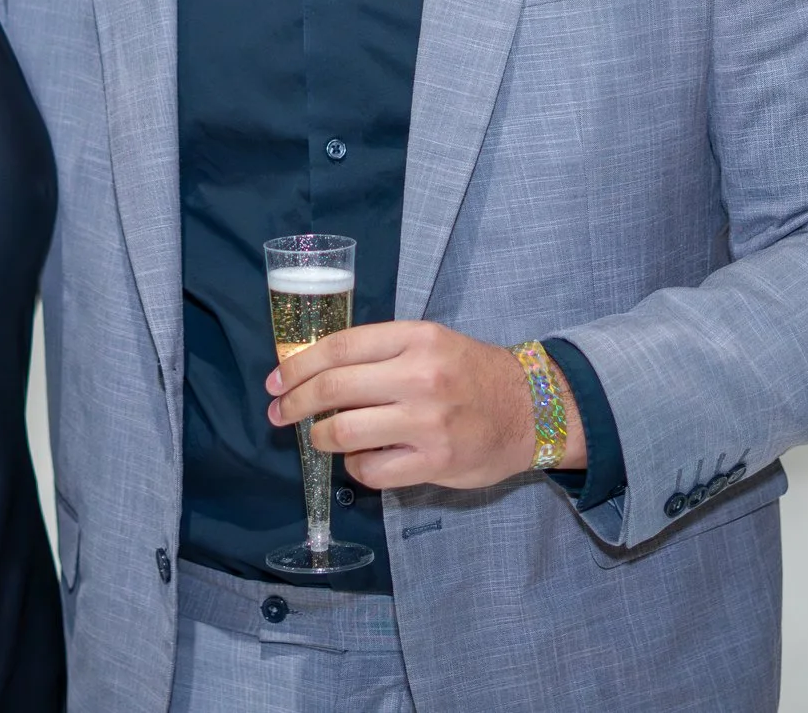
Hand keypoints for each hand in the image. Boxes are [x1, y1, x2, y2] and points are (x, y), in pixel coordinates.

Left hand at [266, 320, 581, 491]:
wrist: (530, 408)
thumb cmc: (470, 373)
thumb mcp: (429, 342)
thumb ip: (379, 352)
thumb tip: (314, 370)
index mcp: (415, 338)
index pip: (339, 347)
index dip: (298, 365)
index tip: (277, 381)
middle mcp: (419, 376)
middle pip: (333, 389)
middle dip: (294, 404)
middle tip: (280, 413)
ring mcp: (427, 422)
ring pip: (344, 433)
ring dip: (319, 438)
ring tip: (319, 437)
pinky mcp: (434, 462)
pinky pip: (371, 469)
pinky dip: (355, 466)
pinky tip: (361, 458)